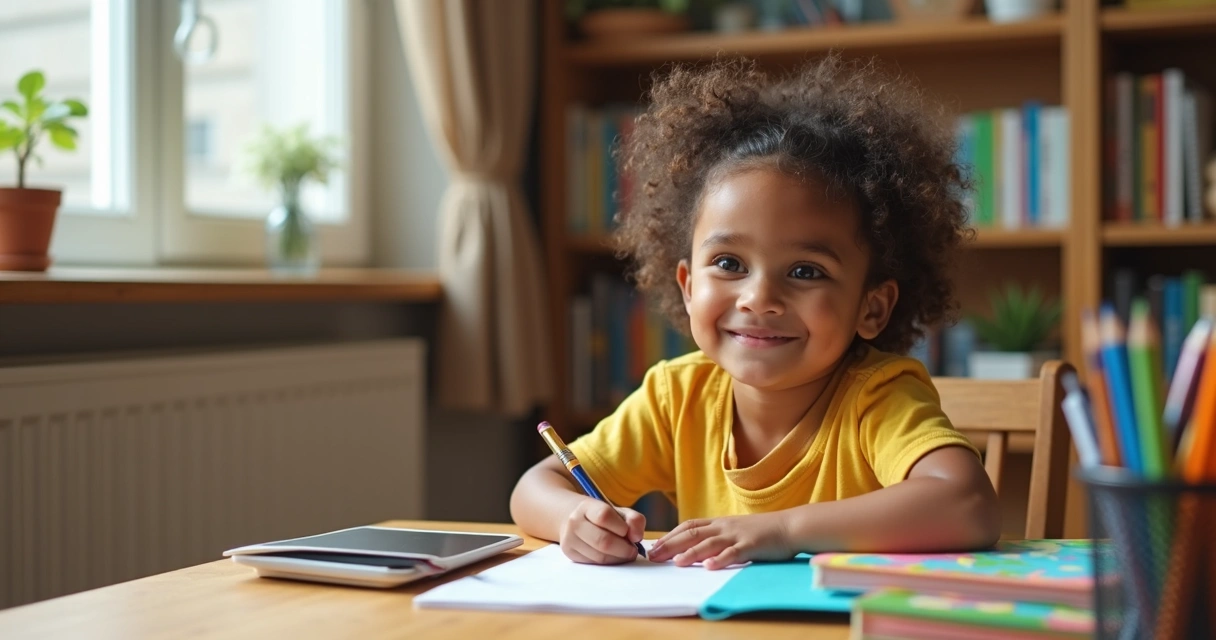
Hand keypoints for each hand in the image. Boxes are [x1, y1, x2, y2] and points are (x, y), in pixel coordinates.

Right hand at [559, 500, 645, 564]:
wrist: (571, 518)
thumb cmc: (600, 515)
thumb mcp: (618, 511)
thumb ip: (634, 520)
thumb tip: (636, 537)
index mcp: (587, 507)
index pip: (604, 516)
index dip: (621, 527)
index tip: (629, 532)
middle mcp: (575, 522)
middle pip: (603, 541)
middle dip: (624, 549)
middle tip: (633, 550)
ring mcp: (570, 539)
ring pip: (600, 557)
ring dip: (618, 558)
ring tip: (624, 553)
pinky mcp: (570, 554)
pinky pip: (595, 563)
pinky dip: (609, 563)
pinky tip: (613, 556)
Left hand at [648, 512, 794, 569]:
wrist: (789, 526)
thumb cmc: (762, 531)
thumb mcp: (735, 530)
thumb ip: (718, 536)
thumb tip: (697, 549)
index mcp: (719, 523)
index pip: (689, 526)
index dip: (670, 535)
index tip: (654, 546)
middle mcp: (724, 526)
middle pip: (692, 534)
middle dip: (671, 545)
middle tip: (653, 556)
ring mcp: (737, 535)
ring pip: (710, 543)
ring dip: (691, 553)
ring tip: (676, 562)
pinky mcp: (751, 545)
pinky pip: (734, 553)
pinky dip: (721, 559)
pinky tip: (709, 566)